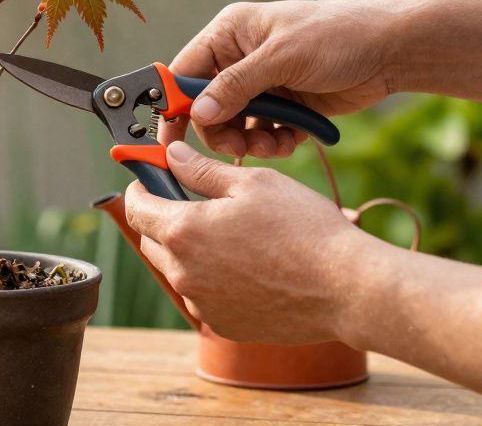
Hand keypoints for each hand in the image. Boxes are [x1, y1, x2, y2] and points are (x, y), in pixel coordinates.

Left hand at [125, 140, 371, 343]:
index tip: (152, 177)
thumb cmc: (304, 230)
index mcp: (183, 232)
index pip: (135, 207)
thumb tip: (170, 155)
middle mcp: (183, 274)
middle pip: (151, 240)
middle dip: (164, 217)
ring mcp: (202, 304)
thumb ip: (201, 170)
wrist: (346, 289)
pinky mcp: (222, 325)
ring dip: (190, 250)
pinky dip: (213, 278)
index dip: (141, 187)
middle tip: (195, 201)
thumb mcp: (252, 183)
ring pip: (177, 269)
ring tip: (232, 234)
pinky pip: (203, 295)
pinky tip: (248, 265)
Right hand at [166, 0, 400, 156]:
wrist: (391, 52)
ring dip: (249, 142)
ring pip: (233, 125)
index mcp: (229, 34)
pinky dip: (272, 143)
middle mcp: (239, 58)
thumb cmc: (338, 37)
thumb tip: (198, 112)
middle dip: (221, 131)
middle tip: (239, 147)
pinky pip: (261, 133)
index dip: (176, 105)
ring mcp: (262, 84)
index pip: (184, 72)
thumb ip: (236, 85)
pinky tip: (292, 140)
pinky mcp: (283, 106)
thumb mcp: (283, 58)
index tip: (172, 140)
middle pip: (206, 107)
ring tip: (274, 146)